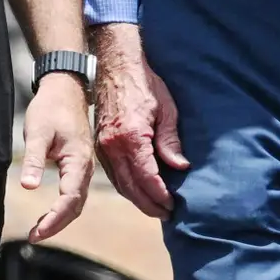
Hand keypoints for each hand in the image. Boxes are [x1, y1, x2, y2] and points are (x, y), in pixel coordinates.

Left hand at [13, 71, 95, 243]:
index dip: (54, 219)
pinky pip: (75, 194)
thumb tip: (28, 187)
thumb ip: (33, 159)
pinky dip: (63, 209)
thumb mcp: (37, 132)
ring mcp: (84, 168)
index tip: (36, 232)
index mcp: (79, 161)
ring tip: (39, 231)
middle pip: (76, 207)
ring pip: (77, 202)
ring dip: (60, 219)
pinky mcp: (79, 166)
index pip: (70, 199)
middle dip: (56, 224)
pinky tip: (49, 214)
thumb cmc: (51, 108)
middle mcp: (86, 168)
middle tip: (34, 236)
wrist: (66, 89)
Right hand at [91, 24, 187, 217]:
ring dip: (137, 199)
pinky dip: (126, 187)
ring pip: (120, 184)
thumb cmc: (144, 84)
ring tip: (155, 208)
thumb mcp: (166, 110)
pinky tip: (138, 191)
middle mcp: (113, 146)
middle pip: (131, 187)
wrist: (115, 66)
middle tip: (167, 214)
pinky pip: (113, 174)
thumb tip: (180, 167)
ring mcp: (103, 147)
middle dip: (149, 204)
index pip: (147, 177)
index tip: (173, 205)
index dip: (161, 195)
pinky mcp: (99, 145)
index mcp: (131, 137)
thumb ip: (170, 141)